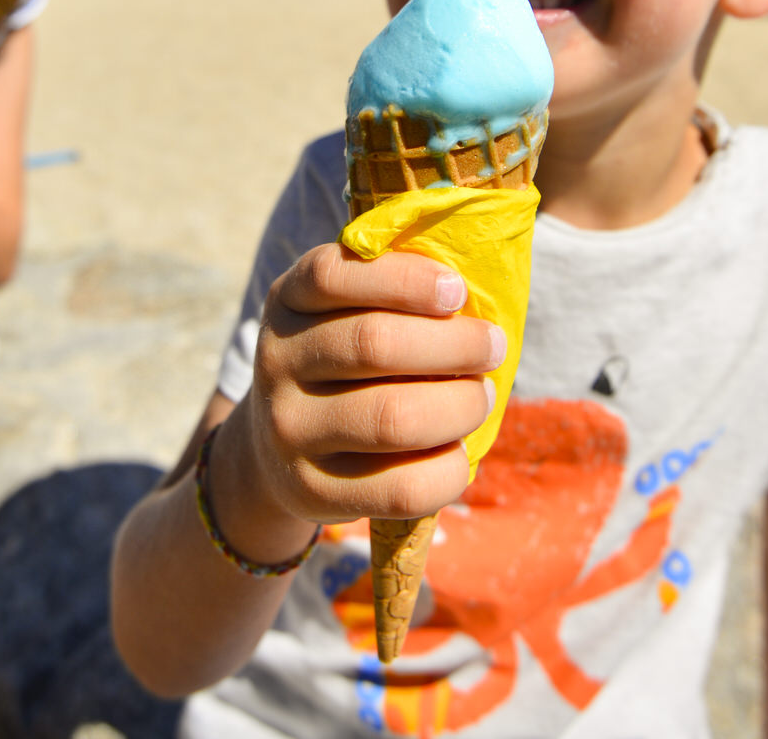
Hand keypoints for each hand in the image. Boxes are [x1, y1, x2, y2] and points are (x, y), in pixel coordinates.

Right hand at [235, 245, 502, 528]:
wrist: (277, 451)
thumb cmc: (343, 366)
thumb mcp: (343, 313)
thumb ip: (392, 293)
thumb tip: (474, 294)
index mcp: (287, 302)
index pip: (331, 277)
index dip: (404, 279)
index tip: (457, 292)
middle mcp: (276, 363)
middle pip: (375, 344)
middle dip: (455, 345)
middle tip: (492, 347)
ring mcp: (288, 430)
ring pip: (393, 418)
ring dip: (460, 406)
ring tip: (480, 398)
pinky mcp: (310, 491)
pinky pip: (401, 488)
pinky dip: (449, 468)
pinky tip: (458, 451)